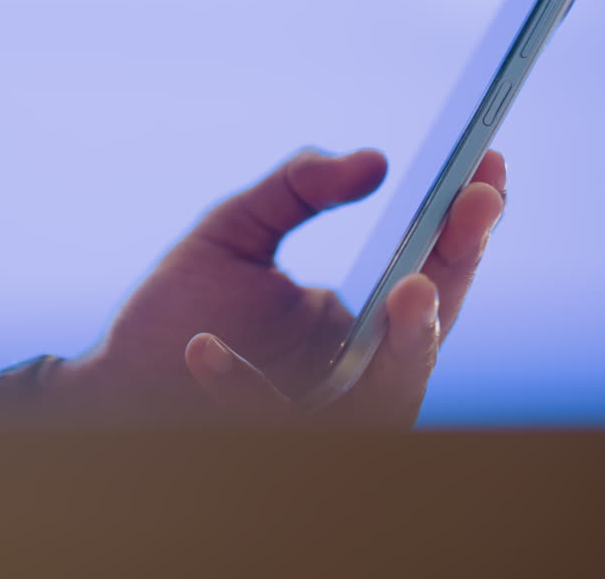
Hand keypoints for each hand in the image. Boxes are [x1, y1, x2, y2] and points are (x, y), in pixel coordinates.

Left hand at [57, 147, 505, 426]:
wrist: (116, 378)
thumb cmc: (179, 306)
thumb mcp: (234, 231)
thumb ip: (296, 189)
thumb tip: (376, 162)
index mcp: (356, 320)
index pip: (429, 270)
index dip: (465, 221)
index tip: (487, 159)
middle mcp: (352, 372)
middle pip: (428, 326)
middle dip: (457, 268)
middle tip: (473, 207)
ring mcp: (317, 415)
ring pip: (388, 396)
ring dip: (408, 344)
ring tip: (411, 284)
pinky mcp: (262, 445)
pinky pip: (269, 425)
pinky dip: (241, 390)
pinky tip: (202, 348)